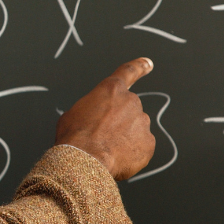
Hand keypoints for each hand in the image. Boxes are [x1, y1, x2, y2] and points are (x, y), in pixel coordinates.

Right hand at [55, 57, 155, 180]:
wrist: (84, 159)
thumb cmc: (74, 136)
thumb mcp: (75, 113)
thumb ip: (94, 109)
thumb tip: (97, 119)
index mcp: (111, 90)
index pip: (128, 72)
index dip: (139, 67)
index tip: (148, 63)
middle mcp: (131, 102)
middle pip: (128, 109)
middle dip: (119, 120)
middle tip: (102, 136)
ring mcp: (142, 122)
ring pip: (135, 129)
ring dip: (124, 137)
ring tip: (106, 149)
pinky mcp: (148, 143)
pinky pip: (141, 147)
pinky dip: (131, 153)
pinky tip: (115, 158)